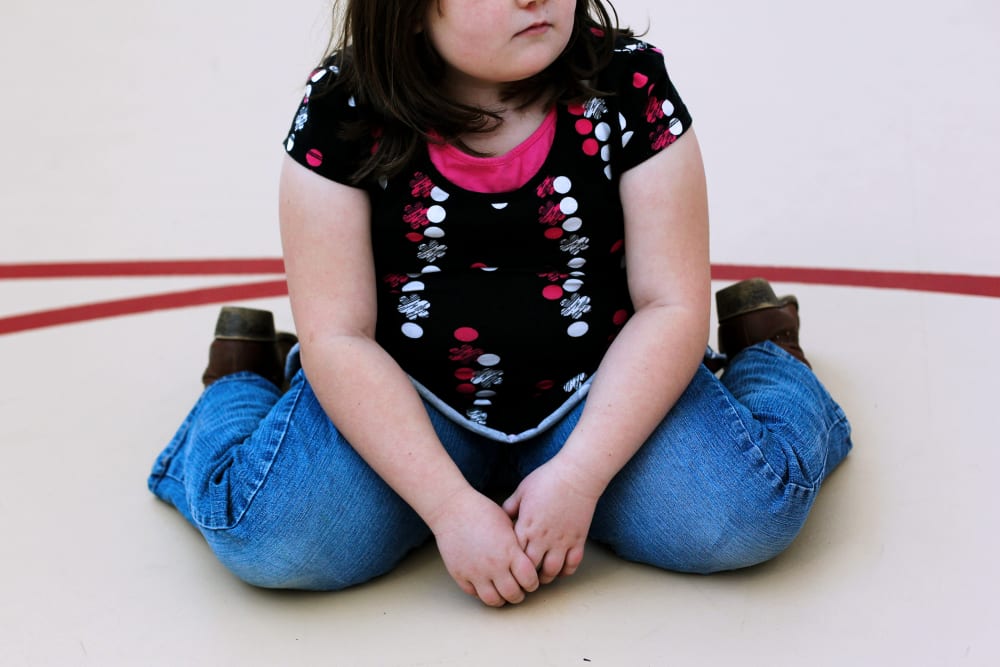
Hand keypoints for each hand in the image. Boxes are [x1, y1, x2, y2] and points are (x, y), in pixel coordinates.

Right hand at [427, 487, 538, 606]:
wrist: (453, 509)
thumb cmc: (481, 511)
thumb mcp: (508, 524)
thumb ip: (518, 545)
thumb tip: (528, 558)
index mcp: (509, 551)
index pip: (529, 580)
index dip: (533, 583)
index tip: (531, 581)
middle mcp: (494, 565)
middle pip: (513, 594)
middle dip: (519, 594)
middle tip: (519, 590)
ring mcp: (475, 572)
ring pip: (493, 600)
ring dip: (501, 599)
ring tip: (502, 592)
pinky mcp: (460, 575)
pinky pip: (474, 594)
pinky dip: (482, 593)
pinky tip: (486, 585)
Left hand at [502, 459, 602, 584]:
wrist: (576, 475)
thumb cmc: (547, 480)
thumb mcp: (521, 491)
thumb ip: (509, 507)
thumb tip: (500, 517)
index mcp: (526, 526)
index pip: (514, 556)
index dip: (510, 564)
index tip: (509, 566)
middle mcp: (543, 538)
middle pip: (531, 569)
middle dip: (526, 576)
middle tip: (523, 576)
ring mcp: (562, 541)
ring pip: (552, 571)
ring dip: (546, 577)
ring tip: (541, 575)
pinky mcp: (578, 540)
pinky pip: (572, 565)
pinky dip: (566, 571)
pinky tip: (560, 568)